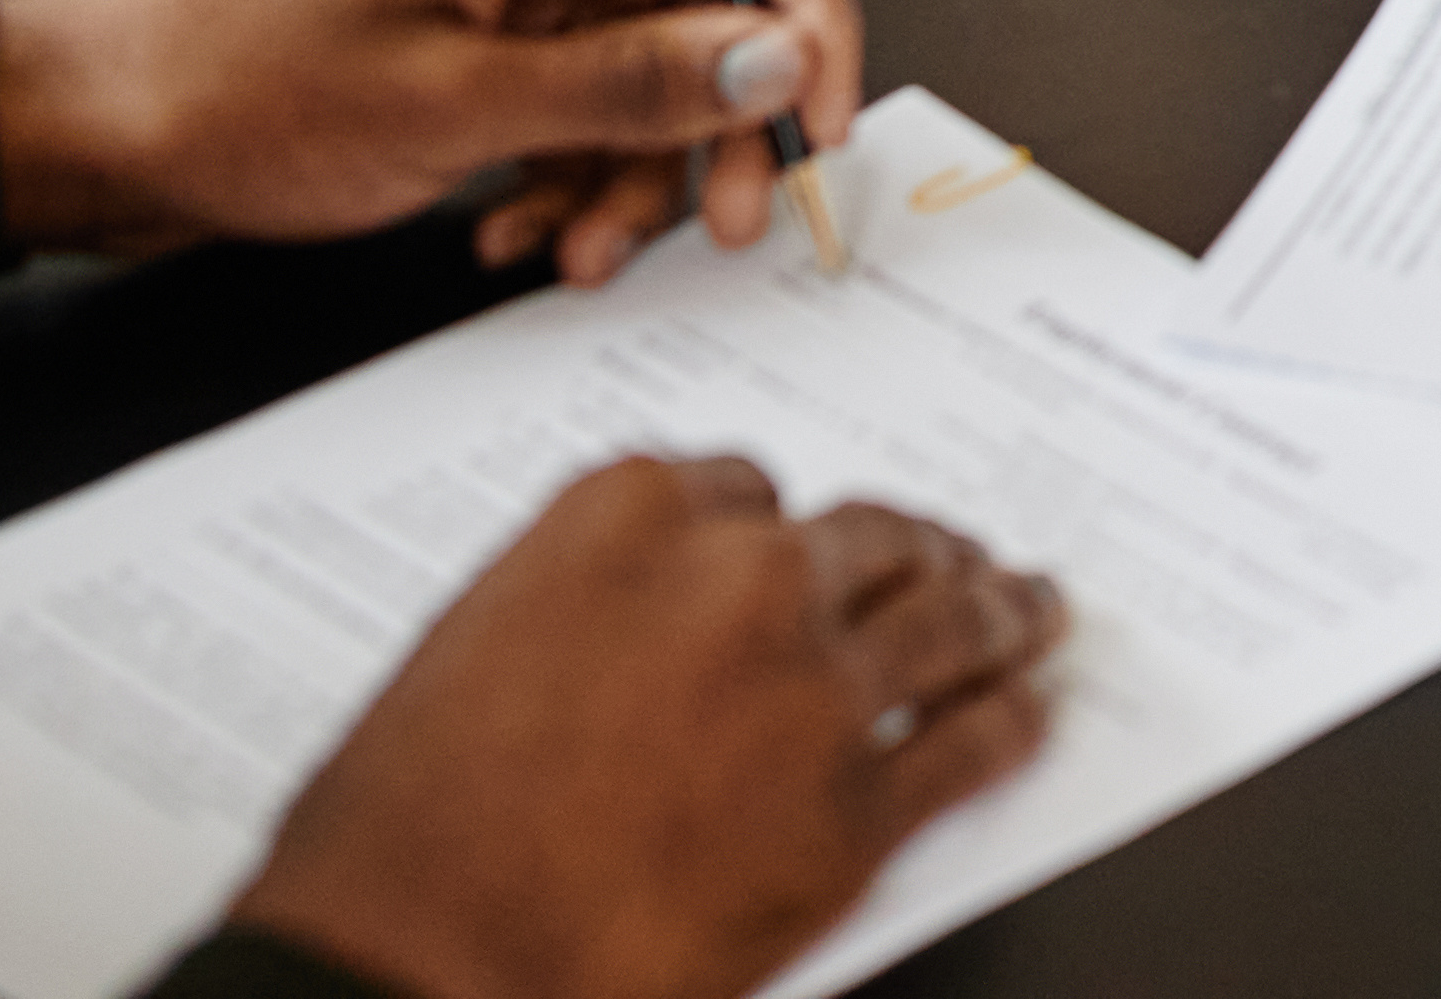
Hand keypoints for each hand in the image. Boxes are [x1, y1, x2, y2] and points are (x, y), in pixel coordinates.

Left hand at [0, 0, 866, 284]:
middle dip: (714, 123)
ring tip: (573, 254)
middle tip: (728, 225)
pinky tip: (513, 234)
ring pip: (636, 64)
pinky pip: (566, 93)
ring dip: (629, 171)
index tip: (820, 125)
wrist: (85, 124)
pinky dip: (562, 170)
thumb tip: (777, 55)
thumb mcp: (458, 107)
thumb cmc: (234, 90)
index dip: (803, 17)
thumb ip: (634, 85)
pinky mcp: (462, 28)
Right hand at [226, 465, 1064, 998]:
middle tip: (953, 560)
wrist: (423, 962)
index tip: (804, 546)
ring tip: (1030, 614)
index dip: (783, 531)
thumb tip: (642, 631)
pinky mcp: (854, 810)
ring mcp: (809, 688)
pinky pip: (965, 745)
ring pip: (942, 622)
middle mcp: (736, 579)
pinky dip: (1007, 726)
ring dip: (998, 615)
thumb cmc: (410, 834)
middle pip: (866, 539)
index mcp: (625, 518)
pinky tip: (1025, 718)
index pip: (747, 488)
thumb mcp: (476, 649)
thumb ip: (591, 606)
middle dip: (914, 553)